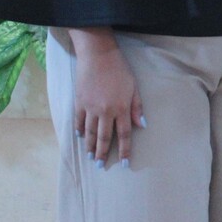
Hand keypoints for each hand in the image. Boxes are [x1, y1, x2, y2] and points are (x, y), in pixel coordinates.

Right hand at [70, 30, 143, 169]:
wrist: (97, 55)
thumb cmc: (119, 68)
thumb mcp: (133, 86)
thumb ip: (137, 107)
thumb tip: (142, 125)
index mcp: (121, 108)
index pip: (124, 134)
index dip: (125, 150)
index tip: (124, 163)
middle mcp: (105, 111)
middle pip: (105, 137)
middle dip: (103, 153)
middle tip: (100, 166)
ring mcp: (90, 107)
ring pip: (90, 132)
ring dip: (91, 146)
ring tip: (90, 157)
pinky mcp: (79, 102)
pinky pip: (79, 121)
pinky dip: (80, 131)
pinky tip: (81, 138)